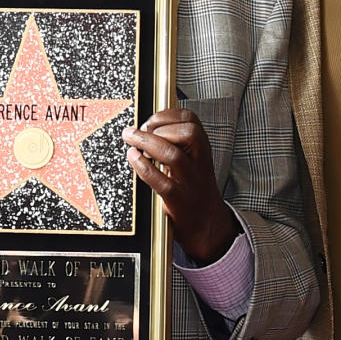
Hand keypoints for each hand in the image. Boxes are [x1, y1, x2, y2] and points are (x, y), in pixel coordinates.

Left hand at [123, 108, 238, 263]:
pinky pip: (160, 181)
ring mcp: (190, 182)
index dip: (168, 114)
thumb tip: (150, 125)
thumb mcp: (195, 162)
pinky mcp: (179, 200)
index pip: (191, 120)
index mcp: (203, 150)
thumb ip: (179, 144)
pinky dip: (143, 166)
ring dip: (147, 142)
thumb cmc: (195, 190)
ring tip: (131, 139)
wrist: (209, 225)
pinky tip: (133, 158)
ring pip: (173, 155)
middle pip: (189, 133)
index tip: (151, 119)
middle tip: (141, 130)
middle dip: (160, 126)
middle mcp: (200, 163)